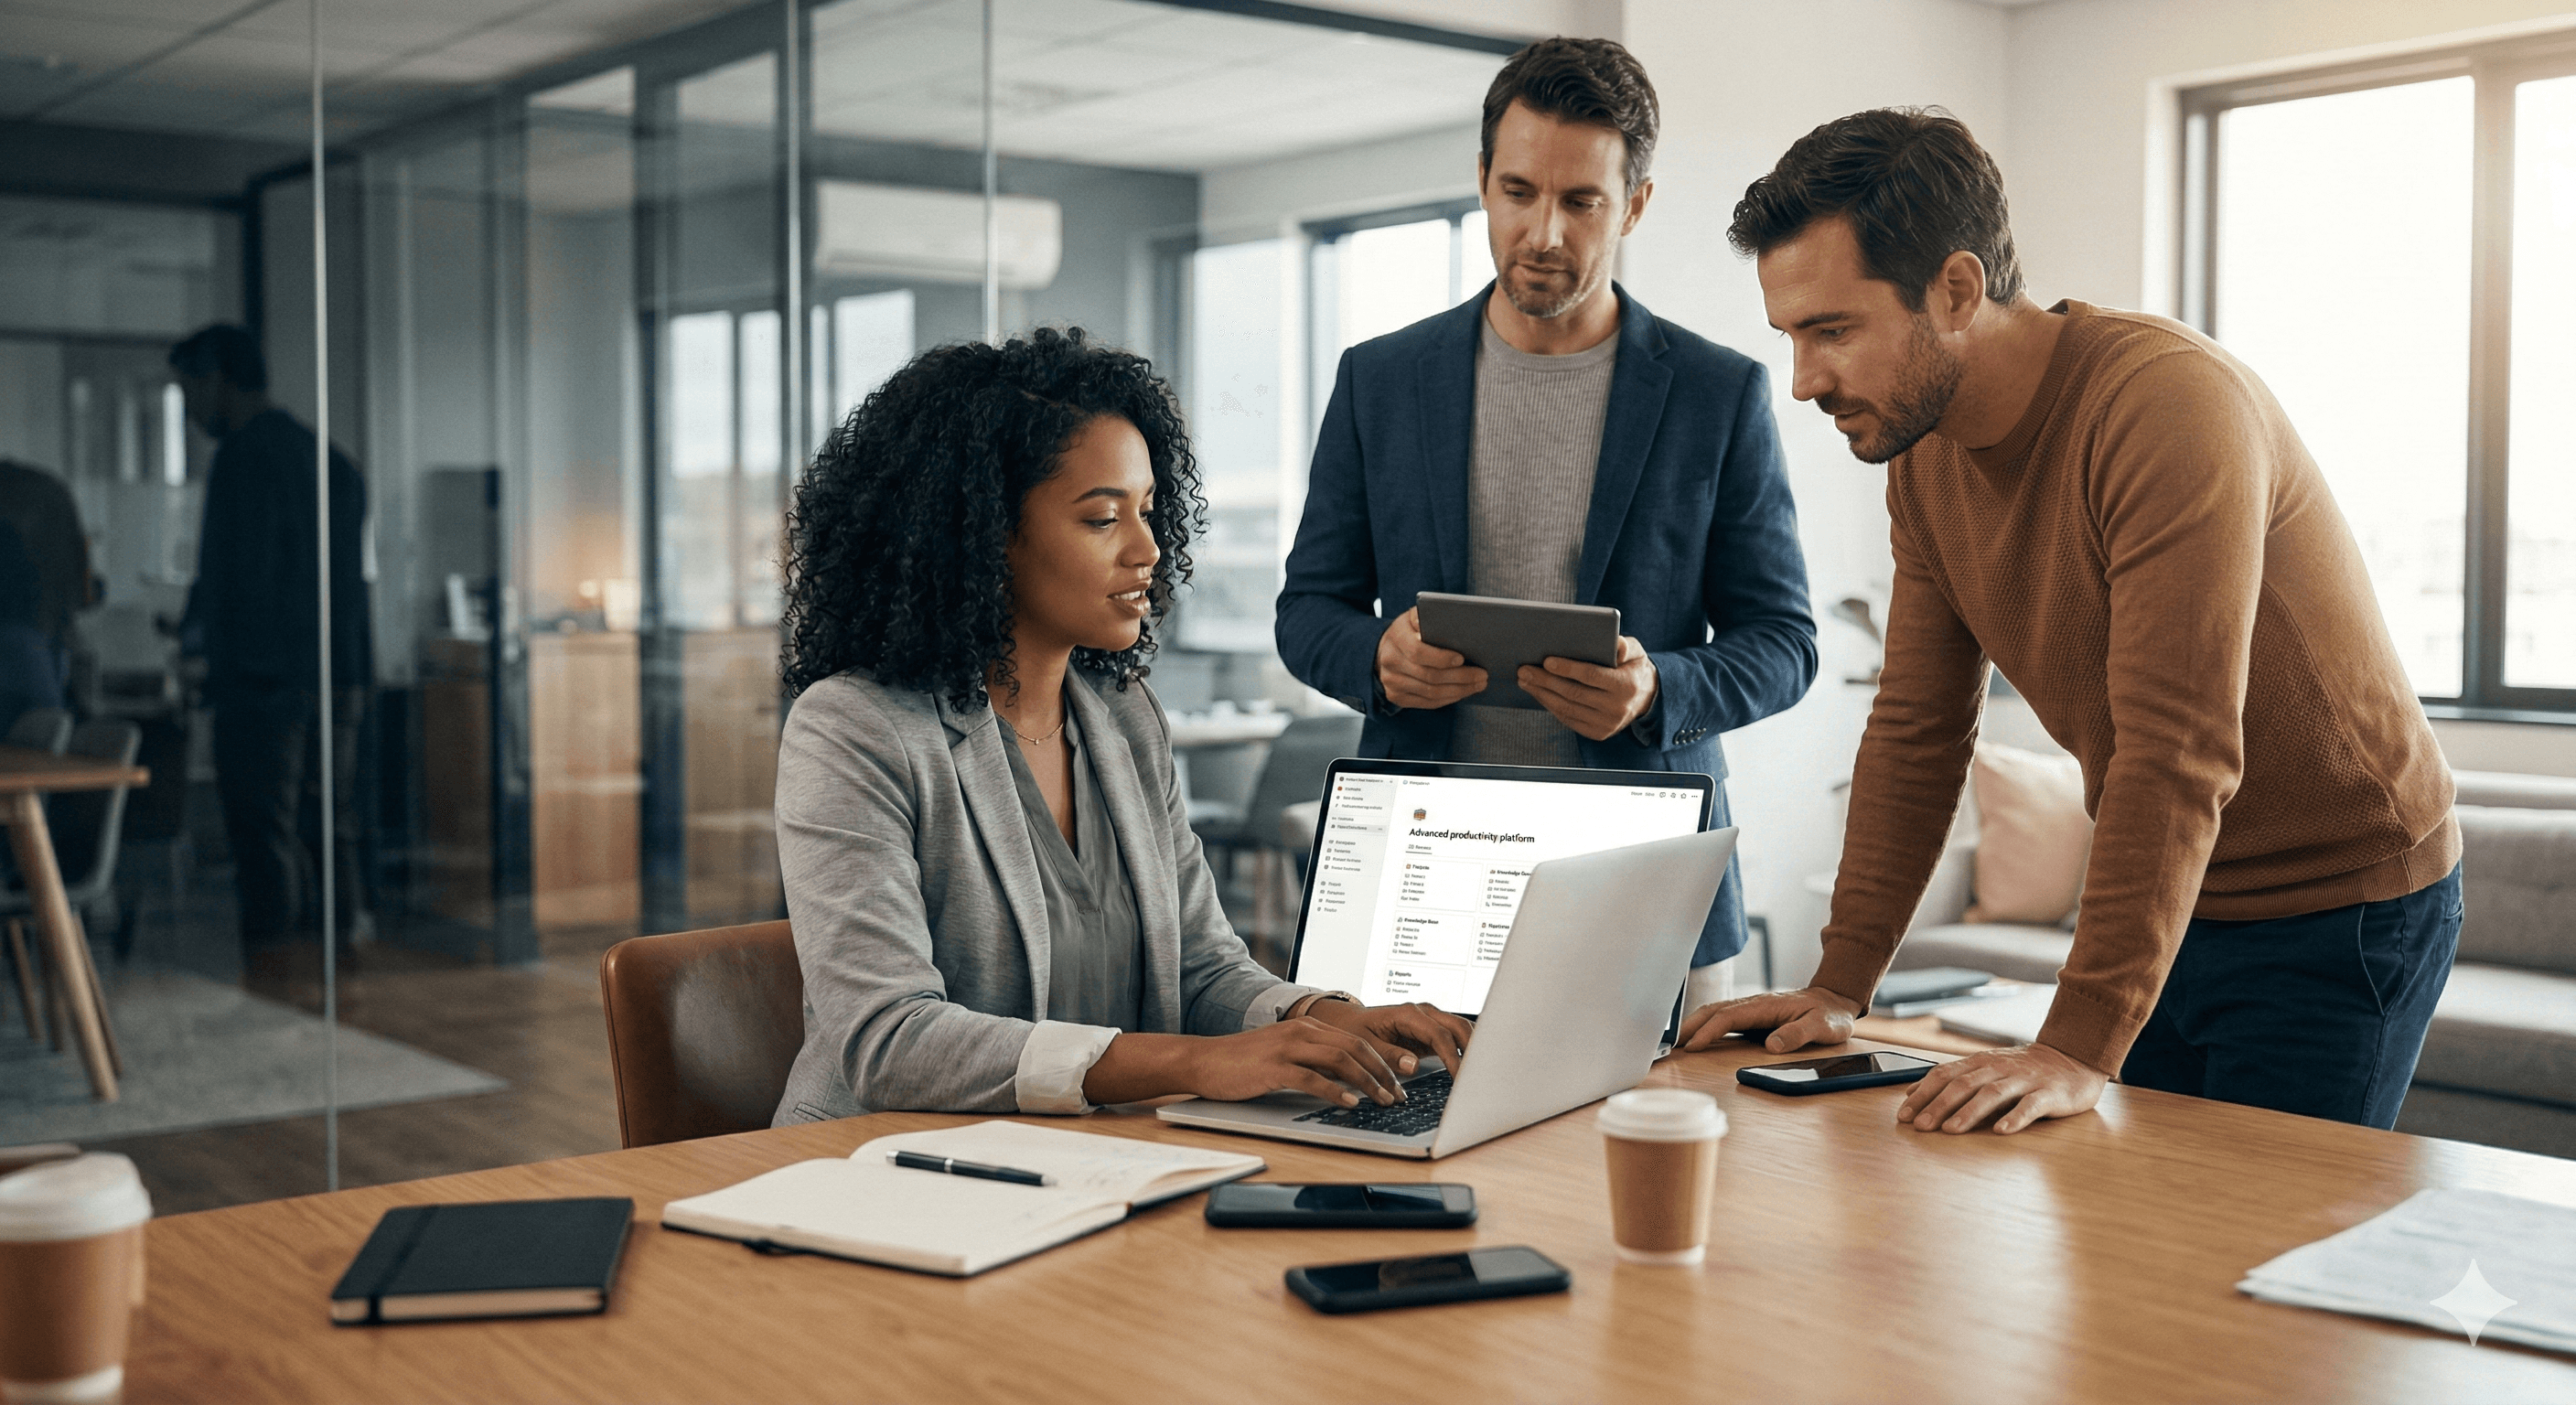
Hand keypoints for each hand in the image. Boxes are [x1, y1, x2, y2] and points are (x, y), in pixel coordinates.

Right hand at [1180, 1016, 1412, 1106]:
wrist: (1204, 1060)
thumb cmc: (1244, 1063)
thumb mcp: (1286, 1055)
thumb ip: (1315, 1061)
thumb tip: (1349, 1081)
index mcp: (1308, 1026)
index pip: (1356, 1040)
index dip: (1383, 1060)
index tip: (1400, 1080)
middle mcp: (1302, 1031)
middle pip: (1355, 1047)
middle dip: (1383, 1071)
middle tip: (1399, 1094)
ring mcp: (1287, 1047)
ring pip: (1340, 1060)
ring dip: (1367, 1081)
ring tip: (1382, 1099)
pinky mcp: (1274, 1066)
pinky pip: (1312, 1078)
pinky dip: (1335, 1091)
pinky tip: (1350, 1103)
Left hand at [1301, 998, 1473, 1074]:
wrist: (1349, 1022)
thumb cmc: (1354, 1031)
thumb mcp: (1364, 1045)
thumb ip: (1388, 1055)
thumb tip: (1413, 1065)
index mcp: (1408, 1014)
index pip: (1439, 1035)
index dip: (1453, 1057)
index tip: (1461, 1078)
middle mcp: (1424, 1013)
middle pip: (1459, 1028)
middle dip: (1473, 1050)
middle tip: (1480, 1077)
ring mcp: (1431, 1020)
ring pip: (1462, 1030)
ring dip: (1474, 1049)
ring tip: (1482, 1074)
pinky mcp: (1432, 1031)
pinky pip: (1456, 1038)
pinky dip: (1466, 1051)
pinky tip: (1472, 1069)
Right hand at [1375, 607, 1485, 709]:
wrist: (1384, 650)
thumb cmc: (1409, 631)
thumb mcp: (1414, 617)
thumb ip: (1428, 616)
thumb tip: (1449, 618)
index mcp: (1396, 637)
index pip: (1418, 652)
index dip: (1441, 658)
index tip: (1462, 658)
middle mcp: (1390, 661)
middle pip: (1429, 676)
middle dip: (1460, 677)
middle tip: (1482, 675)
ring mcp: (1391, 682)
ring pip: (1431, 692)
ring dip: (1459, 690)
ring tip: (1477, 685)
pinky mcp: (1396, 697)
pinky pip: (1427, 702)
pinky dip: (1448, 699)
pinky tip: (1462, 692)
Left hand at [1518, 635, 1658, 740]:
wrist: (1645, 698)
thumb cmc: (1633, 668)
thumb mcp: (1636, 652)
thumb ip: (1625, 645)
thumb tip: (1615, 643)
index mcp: (1626, 686)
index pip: (1591, 676)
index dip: (1568, 669)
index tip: (1546, 661)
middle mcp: (1617, 708)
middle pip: (1574, 693)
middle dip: (1545, 681)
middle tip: (1524, 670)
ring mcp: (1607, 724)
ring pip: (1567, 708)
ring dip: (1542, 694)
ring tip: (1525, 681)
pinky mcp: (1598, 733)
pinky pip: (1568, 720)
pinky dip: (1551, 706)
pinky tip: (1539, 694)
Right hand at [1675, 985, 1861, 1054]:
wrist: (1835, 1001)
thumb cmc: (1829, 1015)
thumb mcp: (1822, 1027)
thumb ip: (1797, 1035)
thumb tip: (1771, 1046)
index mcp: (1766, 1006)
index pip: (1729, 1016)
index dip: (1709, 1031)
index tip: (1693, 1046)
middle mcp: (1755, 1004)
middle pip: (1714, 1010)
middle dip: (1691, 1026)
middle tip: (1671, 1045)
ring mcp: (1752, 1008)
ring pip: (1715, 1011)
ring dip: (1694, 1024)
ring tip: (1677, 1042)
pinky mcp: (1753, 1015)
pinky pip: (1723, 1017)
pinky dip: (1705, 1024)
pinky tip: (1697, 1036)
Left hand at [1894, 1043, 2106, 1134]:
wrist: (2073, 1059)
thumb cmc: (2022, 1070)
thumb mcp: (1984, 1069)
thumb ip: (1951, 1079)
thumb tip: (1910, 1092)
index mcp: (1980, 1063)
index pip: (1944, 1075)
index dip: (1922, 1094)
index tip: (1904, 1115)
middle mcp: (1999, 1068)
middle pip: (1963, 1084)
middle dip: (1939, 1106)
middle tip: (1921, 1127)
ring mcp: (2024, 1080)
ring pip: (1992, 1094)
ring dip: (1969, 1112)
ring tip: (1951, 1130)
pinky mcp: (2049, 1094)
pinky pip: (2030, 1106)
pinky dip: (2014, 1117)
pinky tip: (2001, 1131)